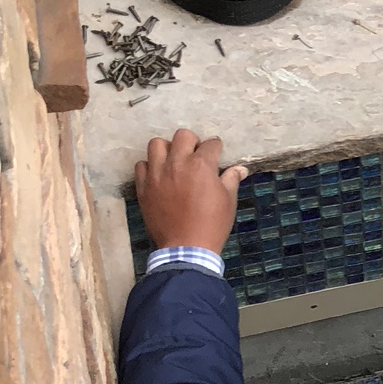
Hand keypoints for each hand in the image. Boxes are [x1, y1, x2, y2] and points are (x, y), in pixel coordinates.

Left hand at [135, 129, 246, 254]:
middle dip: (192, 142)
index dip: (216, 148)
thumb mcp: (228, 201)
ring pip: (157, 145)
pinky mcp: (144, 187)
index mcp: (201, 165)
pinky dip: (150, 167)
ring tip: (174, 161)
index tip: (216, 152)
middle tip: (195, 155)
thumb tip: (240, 169)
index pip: (210, 144)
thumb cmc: (212, 224)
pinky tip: (159, 176)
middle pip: (182, 136)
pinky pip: (141, 166)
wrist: (186, 248)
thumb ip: (232, 179)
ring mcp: (157, 175)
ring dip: (167, 149)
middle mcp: (177, 164)